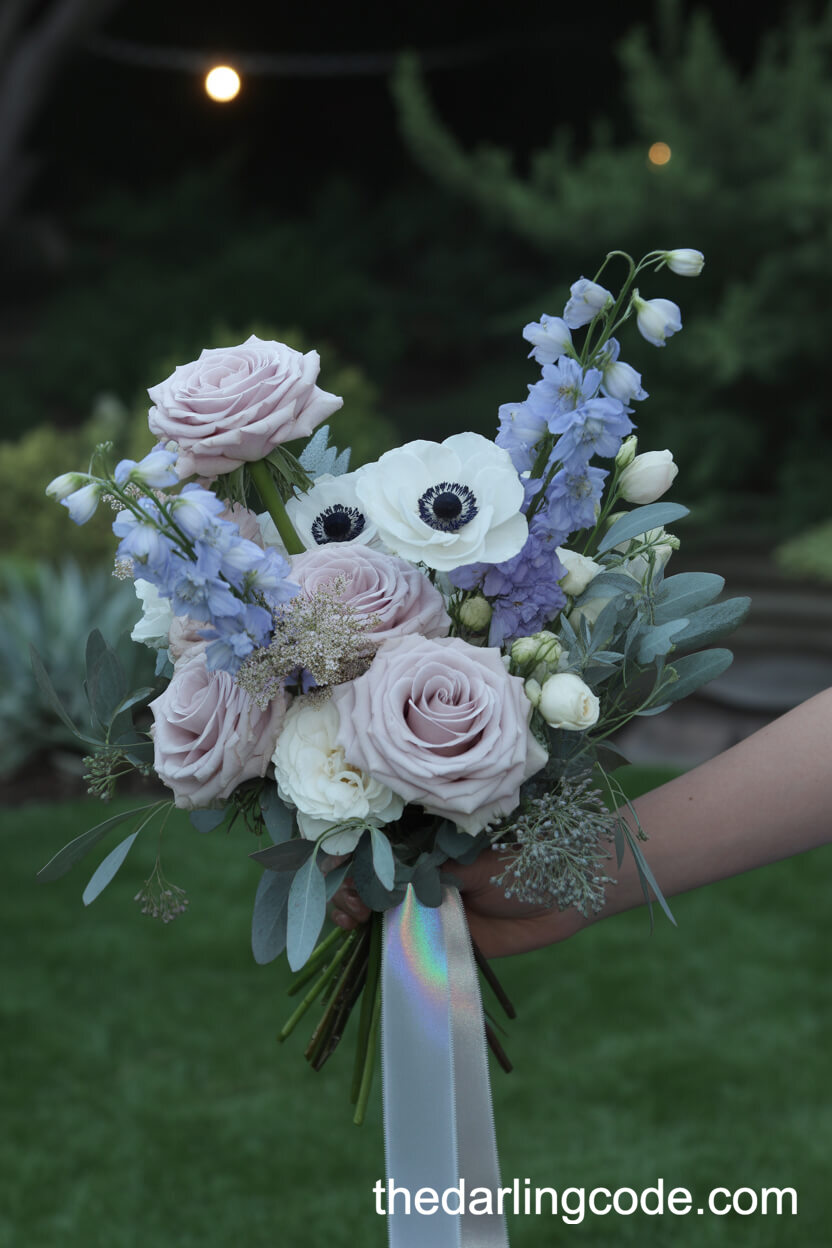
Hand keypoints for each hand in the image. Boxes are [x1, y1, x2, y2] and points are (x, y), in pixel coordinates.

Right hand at [329, 848, 587, 959]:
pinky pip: (407, 946)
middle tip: (350, 904)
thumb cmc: (528, 858)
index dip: (348, 857)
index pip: (375, 848)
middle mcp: (424, 872)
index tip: (331, 867)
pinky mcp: (445, 940)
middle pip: (369, 882)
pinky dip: (381, 946)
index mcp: (429, 842)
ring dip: (356, 916)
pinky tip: (363, 941)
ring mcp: (432, 905)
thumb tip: (381, 882)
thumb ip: (429, 873)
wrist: (573, 892)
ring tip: (352, 920)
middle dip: (348, 890)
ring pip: (380, 913)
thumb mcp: (473, 861)